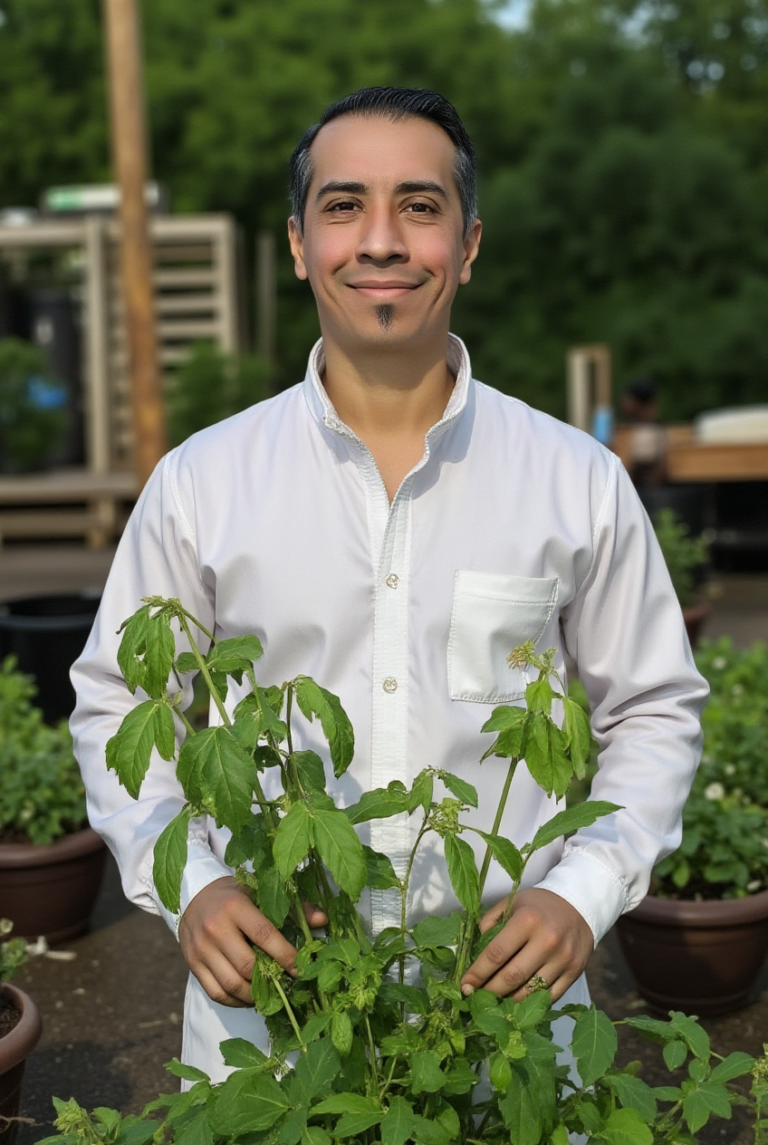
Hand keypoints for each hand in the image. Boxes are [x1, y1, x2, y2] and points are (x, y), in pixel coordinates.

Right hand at [179, 875, 326, 1006]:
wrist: (194, 895)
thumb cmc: (235, 895)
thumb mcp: (261, 892)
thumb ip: (294, 907)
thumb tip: (323, 920)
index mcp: (236, 906)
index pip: (264, 935)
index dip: (285, 956)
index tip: (300, 970)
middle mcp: (215, 928)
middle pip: (247, 965)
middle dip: (271, 980)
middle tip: (287, 986)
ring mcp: (201, 948)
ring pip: (231, 984)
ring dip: (254, 996)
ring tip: (270, 994)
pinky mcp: (192, 963)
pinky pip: (216, 992)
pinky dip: (235, 1001)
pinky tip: (249, 997)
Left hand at [460, 888, 593, 1003]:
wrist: (579, 904)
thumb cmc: (539, 905)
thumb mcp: (512, 902)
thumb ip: (491, 922)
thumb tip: (475, 950)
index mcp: (527, 920)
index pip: (496, 954)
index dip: (477, 973)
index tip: (464, 986)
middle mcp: (546, 941)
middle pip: (511, 977)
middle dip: (489, 991)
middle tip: (476, 998)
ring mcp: (562, 959)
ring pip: (529, 992)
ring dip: (508, 1001)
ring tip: (494, 1002)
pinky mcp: (574, 972)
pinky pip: (548, 997)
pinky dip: (531, 1003)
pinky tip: (517, 1002)